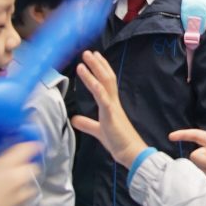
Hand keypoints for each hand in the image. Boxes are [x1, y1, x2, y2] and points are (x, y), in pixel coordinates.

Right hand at [0, 142, 40, 205]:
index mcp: (8, 166)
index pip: (30, 147)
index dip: (29, 143)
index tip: (25, 143)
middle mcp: (20, 180)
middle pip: (34, 166)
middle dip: (25, 164)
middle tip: (13, 165)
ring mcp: (23, 197)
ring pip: (32, 183)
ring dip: (24, 181)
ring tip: (9, 184)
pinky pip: (29, 199)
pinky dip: (22, 196)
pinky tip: (7, 197)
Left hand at [69, 52, 151, 167]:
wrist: (131, 153)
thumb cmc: (118, 142)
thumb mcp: (98, 131)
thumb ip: (87, 124)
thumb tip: (74, 119)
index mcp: (111, 105)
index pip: (106, 82)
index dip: (101, 69)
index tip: (95, 57)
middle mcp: (113, 103)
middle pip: (106, 78)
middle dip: (98, 64)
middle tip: (89, 52)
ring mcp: (113, 108)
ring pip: (105, 84)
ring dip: (95, 70)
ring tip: (86, 58)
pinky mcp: (111, 116)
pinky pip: (103, 98)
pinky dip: (95, 86)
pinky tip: (88, 77)